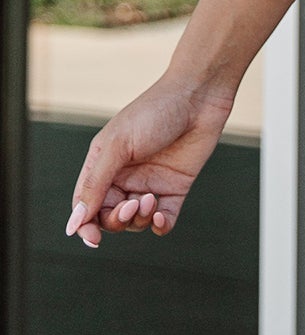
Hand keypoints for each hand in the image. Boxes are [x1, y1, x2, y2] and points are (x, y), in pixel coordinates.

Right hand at [63, 78, 233, 247]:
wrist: (199, 95)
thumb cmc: (154, 111)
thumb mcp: (117, 146)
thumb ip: (95, 184)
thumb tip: (74, 221)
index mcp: (103, 163)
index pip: (86, 204)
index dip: (85, 225)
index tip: (93, 239)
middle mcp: (125, 176)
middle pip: (111, 216)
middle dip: (117, 220)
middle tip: (132, 206)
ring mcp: (151, 182)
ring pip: (136, 221)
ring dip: (139, 219)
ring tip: (150, 200)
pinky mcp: (176, 186)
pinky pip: (164, 218)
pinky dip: (161, 225)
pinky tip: (160, 217)